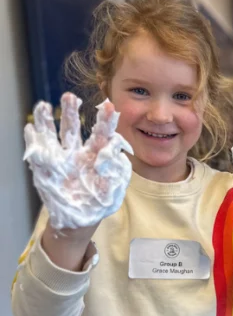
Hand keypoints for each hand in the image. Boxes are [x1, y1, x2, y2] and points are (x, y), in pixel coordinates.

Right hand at [24, 93, 132, 229]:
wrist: (82, 219)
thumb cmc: (102, 201)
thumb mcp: (116, 187)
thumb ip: (118, 169)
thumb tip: (116, 149)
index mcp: (97, 155)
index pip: (101, 134)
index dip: (105, 120)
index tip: (109, 105)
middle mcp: (77, 153)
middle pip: (73, 128)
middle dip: (70, 112)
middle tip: (70, 96)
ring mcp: (61, 160)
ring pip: (53, 136)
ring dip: (48, 120)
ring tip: (44, 105)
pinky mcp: (46, 170)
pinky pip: (38, 152)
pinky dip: (33, 140)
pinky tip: (30, 127)